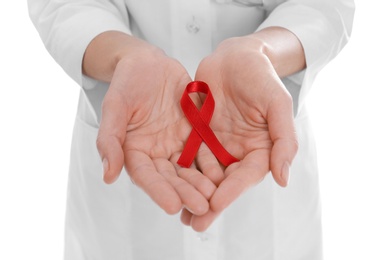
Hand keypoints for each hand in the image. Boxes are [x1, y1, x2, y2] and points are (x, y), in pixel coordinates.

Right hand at [95, 43, 215, 215]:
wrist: (148, 64)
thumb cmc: (126, 83)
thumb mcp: (115, 107)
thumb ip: (110, 139)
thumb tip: (108, 176)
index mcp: (134, 151)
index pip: (146, 176)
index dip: (159, 191)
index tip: (173, 207)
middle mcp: (157, 153)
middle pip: (171, 177)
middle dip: (186, 193)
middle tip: (202, 208)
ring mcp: (177, 144)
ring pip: (190, 168)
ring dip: (202, 183)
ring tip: (215, 197)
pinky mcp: (194, 134)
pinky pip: (205, 150)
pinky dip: (214, 163)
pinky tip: (225, 174)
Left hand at [180, 35, 298, 230]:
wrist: (235, 56)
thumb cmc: (261, 77)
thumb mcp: (277, 104)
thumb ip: (283, 140)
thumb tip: (283, 179)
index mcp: (260, 148)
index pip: (246, 175)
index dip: (232, 191)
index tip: (215, 205)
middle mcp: (238, 151)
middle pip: (224, 182)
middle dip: (210, 203)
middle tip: (195, 224)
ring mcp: (218, 144)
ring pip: (205, 173)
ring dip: (192, 193)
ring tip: (179, 213)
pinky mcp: (199, 135)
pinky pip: (189, 155)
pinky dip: (181, 171)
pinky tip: (168, 184)